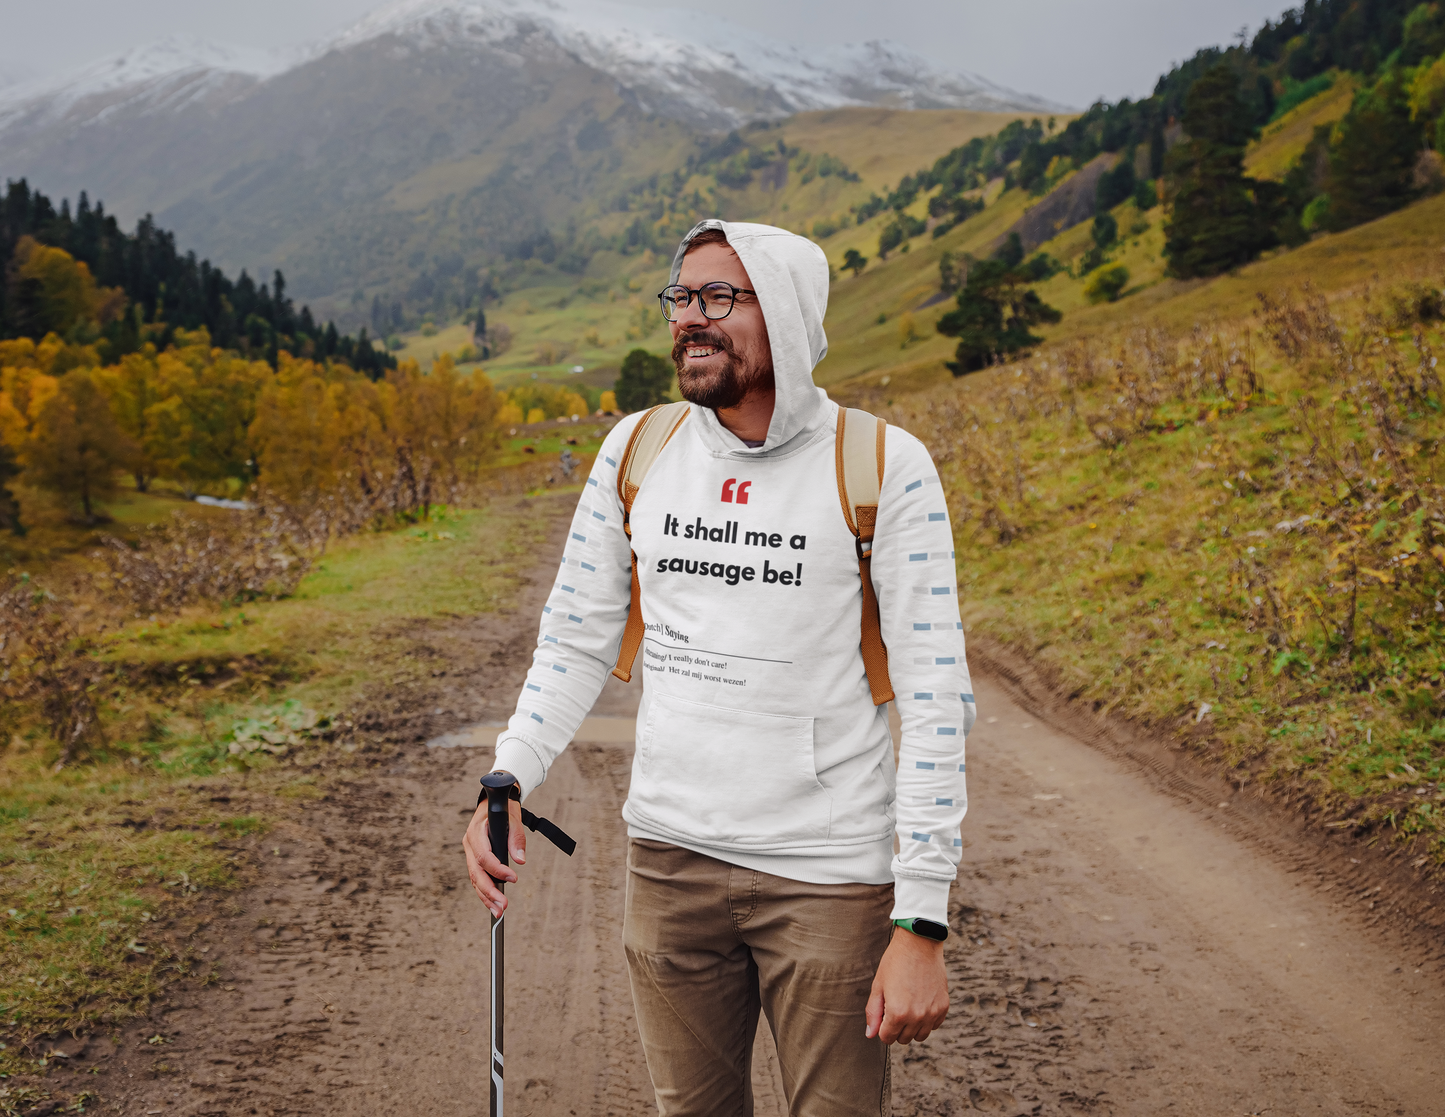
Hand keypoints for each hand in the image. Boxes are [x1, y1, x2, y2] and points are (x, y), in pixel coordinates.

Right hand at [462, 774, 525, 917]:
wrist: (495, 801)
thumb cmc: (504, 807)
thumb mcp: (513, 817)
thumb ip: (516, 838)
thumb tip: (520, 860)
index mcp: (476, 832)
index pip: (484, 856)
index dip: (498, 869)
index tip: (514, 878)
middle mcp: (469, 844)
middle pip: (476, 873)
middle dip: (490, 892)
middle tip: (503, 908)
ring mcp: (470, 852)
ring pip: (475, 879)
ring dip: (486, 897)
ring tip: (499, 912)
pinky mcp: (474, 859)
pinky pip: (477, 878)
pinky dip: (484, 892)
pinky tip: (493, 904)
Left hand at [865, 927, 948, 1043]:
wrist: (920, 943)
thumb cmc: (895, 962)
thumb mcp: (878, 986)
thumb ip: (873, 1013)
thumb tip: (871, 1034)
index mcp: (898, 1013)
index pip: (887, 1038)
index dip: (882, 1027)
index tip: (884, 1013)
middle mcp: (917, 1017)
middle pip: (903, 1039)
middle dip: (896, 1027)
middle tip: (895, 1005)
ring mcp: (932, 1013)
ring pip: (920, 1036)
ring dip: (912, 1026)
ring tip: (908, 1006)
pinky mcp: (943, 1007)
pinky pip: (934, 1025)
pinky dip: (927, 1019)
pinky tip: (920, 1002)